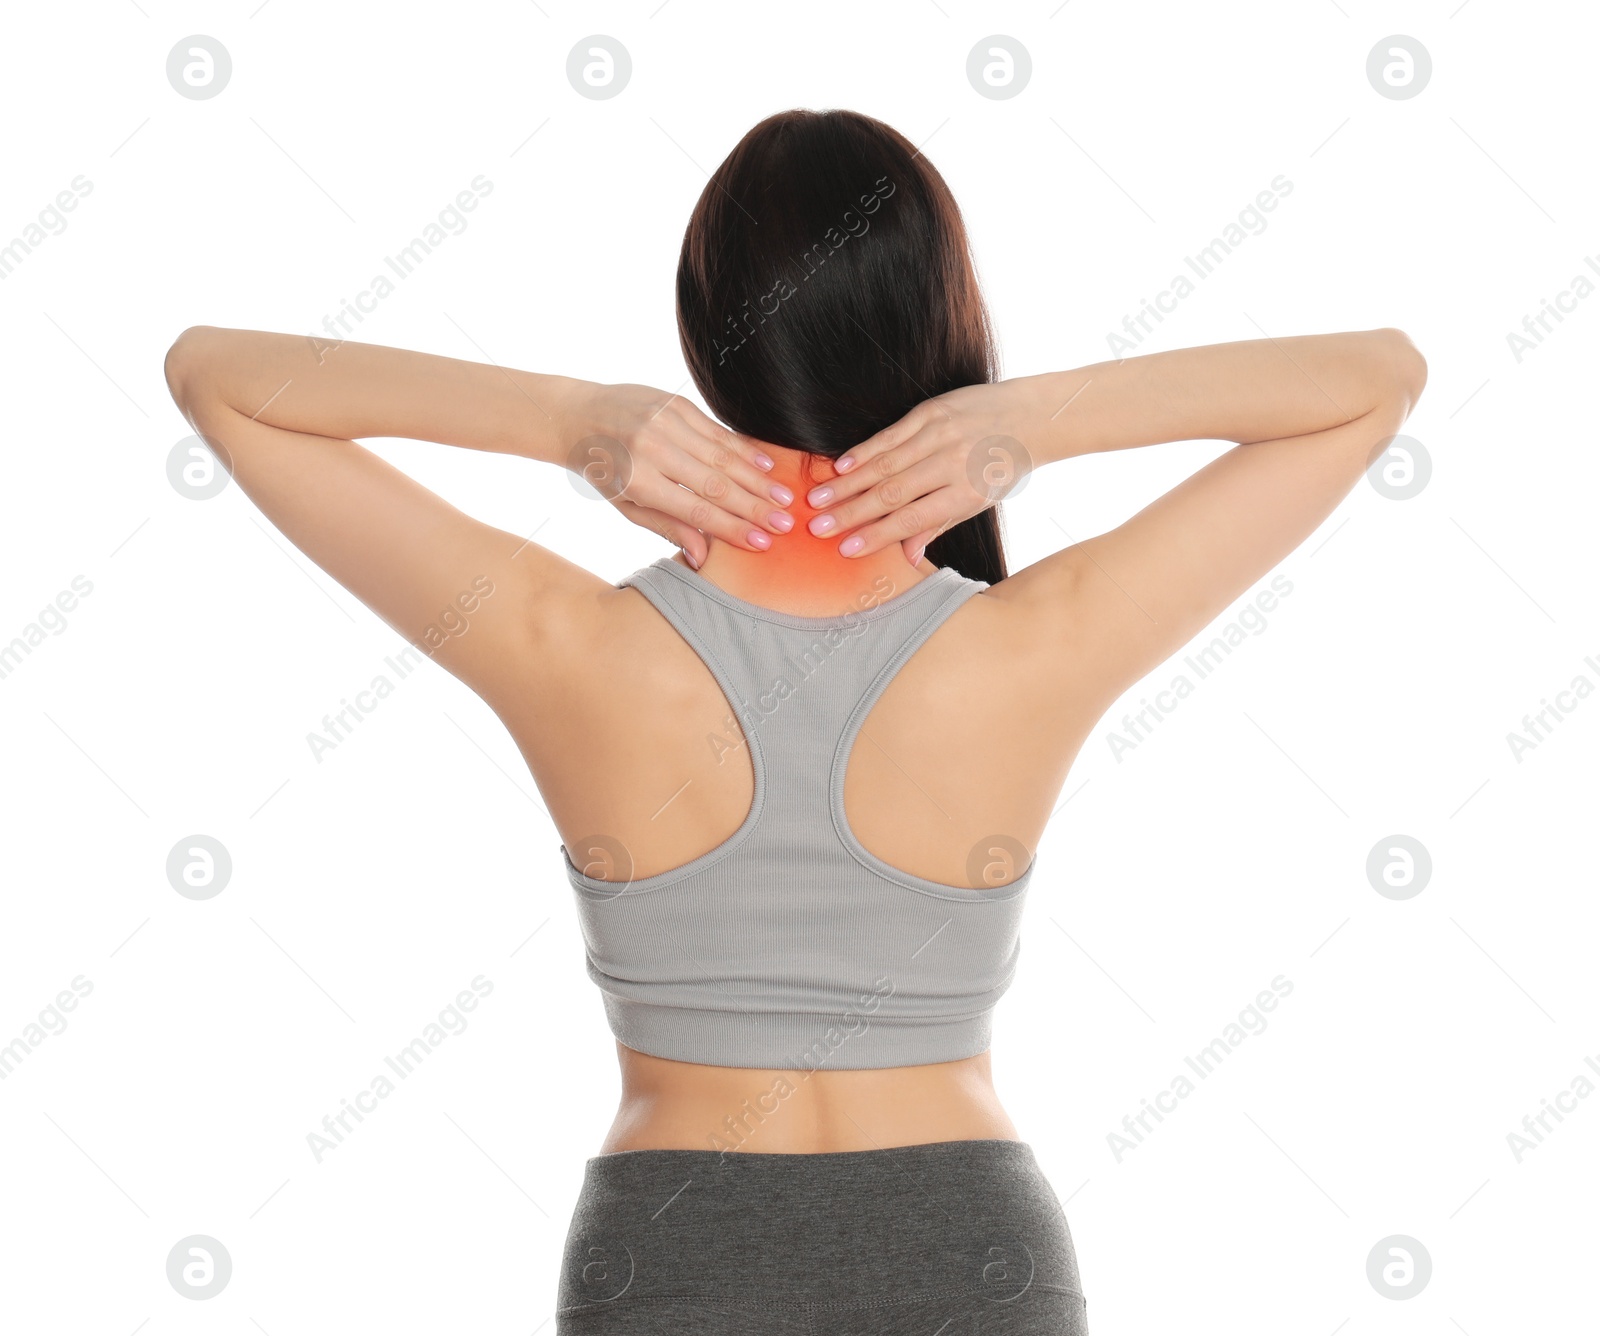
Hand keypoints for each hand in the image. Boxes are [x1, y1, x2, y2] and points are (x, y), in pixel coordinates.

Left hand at [565, 382, 794, 566]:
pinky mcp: (676, 403)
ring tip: (784, 499)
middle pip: (715, 484)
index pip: (695, 510)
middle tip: (785, 524)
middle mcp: (652, 448)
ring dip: (757, 479)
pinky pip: (717, 430)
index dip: (732, 528)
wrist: (578, 415)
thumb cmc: (604, 469)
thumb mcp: (626, 505)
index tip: (763, 543)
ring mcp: (665, 421)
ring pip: (722, 456)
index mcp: (637, 480)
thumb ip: (667, 527)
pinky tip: (767, 465)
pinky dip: (744, 449)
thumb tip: (702, 558)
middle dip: (755, 506)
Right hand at [800, 381, 1037, 561]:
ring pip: (885, 463)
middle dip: (850, 512)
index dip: (876, 535)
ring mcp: (941, 434)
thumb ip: (938, 526)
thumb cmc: (1004, 467)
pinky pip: (891, 434)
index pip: (913, 519)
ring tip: (817, 500)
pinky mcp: (932, 411)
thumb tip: (905, 559)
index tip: (845, 548)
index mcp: (967, 493)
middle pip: (892, 493)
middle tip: (817, 527)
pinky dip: (864, 450)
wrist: (1033, 417)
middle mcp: (953, 463)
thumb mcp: (980, 503)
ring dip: (847, 483)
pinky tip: (839, 466)